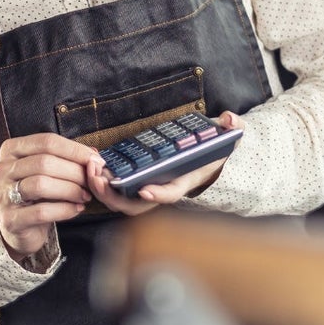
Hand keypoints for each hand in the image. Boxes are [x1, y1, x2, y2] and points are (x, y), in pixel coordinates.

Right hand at [0, 132, 97, 261]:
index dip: (75, 150)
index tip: (95, 159)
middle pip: (44, 162)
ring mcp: (2, 195)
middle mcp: (2, 169)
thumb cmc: (35, 194)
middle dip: (75, 171)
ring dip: (70, 189)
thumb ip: (66, 159)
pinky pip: (41, 211)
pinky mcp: (10, 219)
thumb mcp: (46, 171)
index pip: (46, 141)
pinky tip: (77, 209)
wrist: (18, 227)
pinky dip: (65, 210)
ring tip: (85, 195)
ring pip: (41, 184)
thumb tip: (94, 155)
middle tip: (92, 180)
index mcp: (11, 150)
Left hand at [86, 111, 241, 216]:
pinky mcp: (134, 184)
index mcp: (183, 181)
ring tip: (91, 170)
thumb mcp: (227, 138)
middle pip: (135, 205)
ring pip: (120, 201)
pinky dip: (101, 182)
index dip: (158, 194)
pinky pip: (114, 191)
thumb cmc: (211, 152)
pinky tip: (92, 165)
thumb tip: (230, 120)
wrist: (204, 162)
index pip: (171, 193)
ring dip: (102, 190)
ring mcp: (146, 190)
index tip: (144, 189)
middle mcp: (162, 190)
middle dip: (115, 196)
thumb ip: (232, 128)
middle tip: (100, 178)